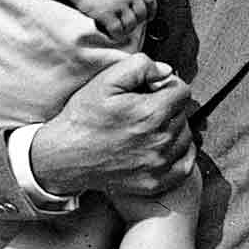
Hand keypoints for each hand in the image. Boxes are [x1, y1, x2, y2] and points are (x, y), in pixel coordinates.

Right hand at [31, 54, 194, 198]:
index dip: (166, 86)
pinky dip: (179, 153)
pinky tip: (161, 146)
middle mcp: (160, 140)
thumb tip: (165, 71)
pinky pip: (185, 164)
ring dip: (173, 129)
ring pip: (185, 137)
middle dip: (168, 106)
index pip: (182, 91)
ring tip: (148, 128)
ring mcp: (159, 164)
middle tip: (144, 109)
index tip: (152, 90)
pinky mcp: (155, 182)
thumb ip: (140, 66)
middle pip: (183, 113)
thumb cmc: (83, 120)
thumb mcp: (105, 81)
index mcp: (151, 113)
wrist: (63, 157)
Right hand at [72, 0, 155, 40]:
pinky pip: (117, 30)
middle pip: (142, 14)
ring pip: (131, 24)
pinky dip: (116, 35)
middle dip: (137, 22)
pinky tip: (111, 35)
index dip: (151, 10)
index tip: (149, 17)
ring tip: (119, 32)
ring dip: (126, 30)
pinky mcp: (106, 13)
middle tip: (129, 26)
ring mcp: (118, 4)